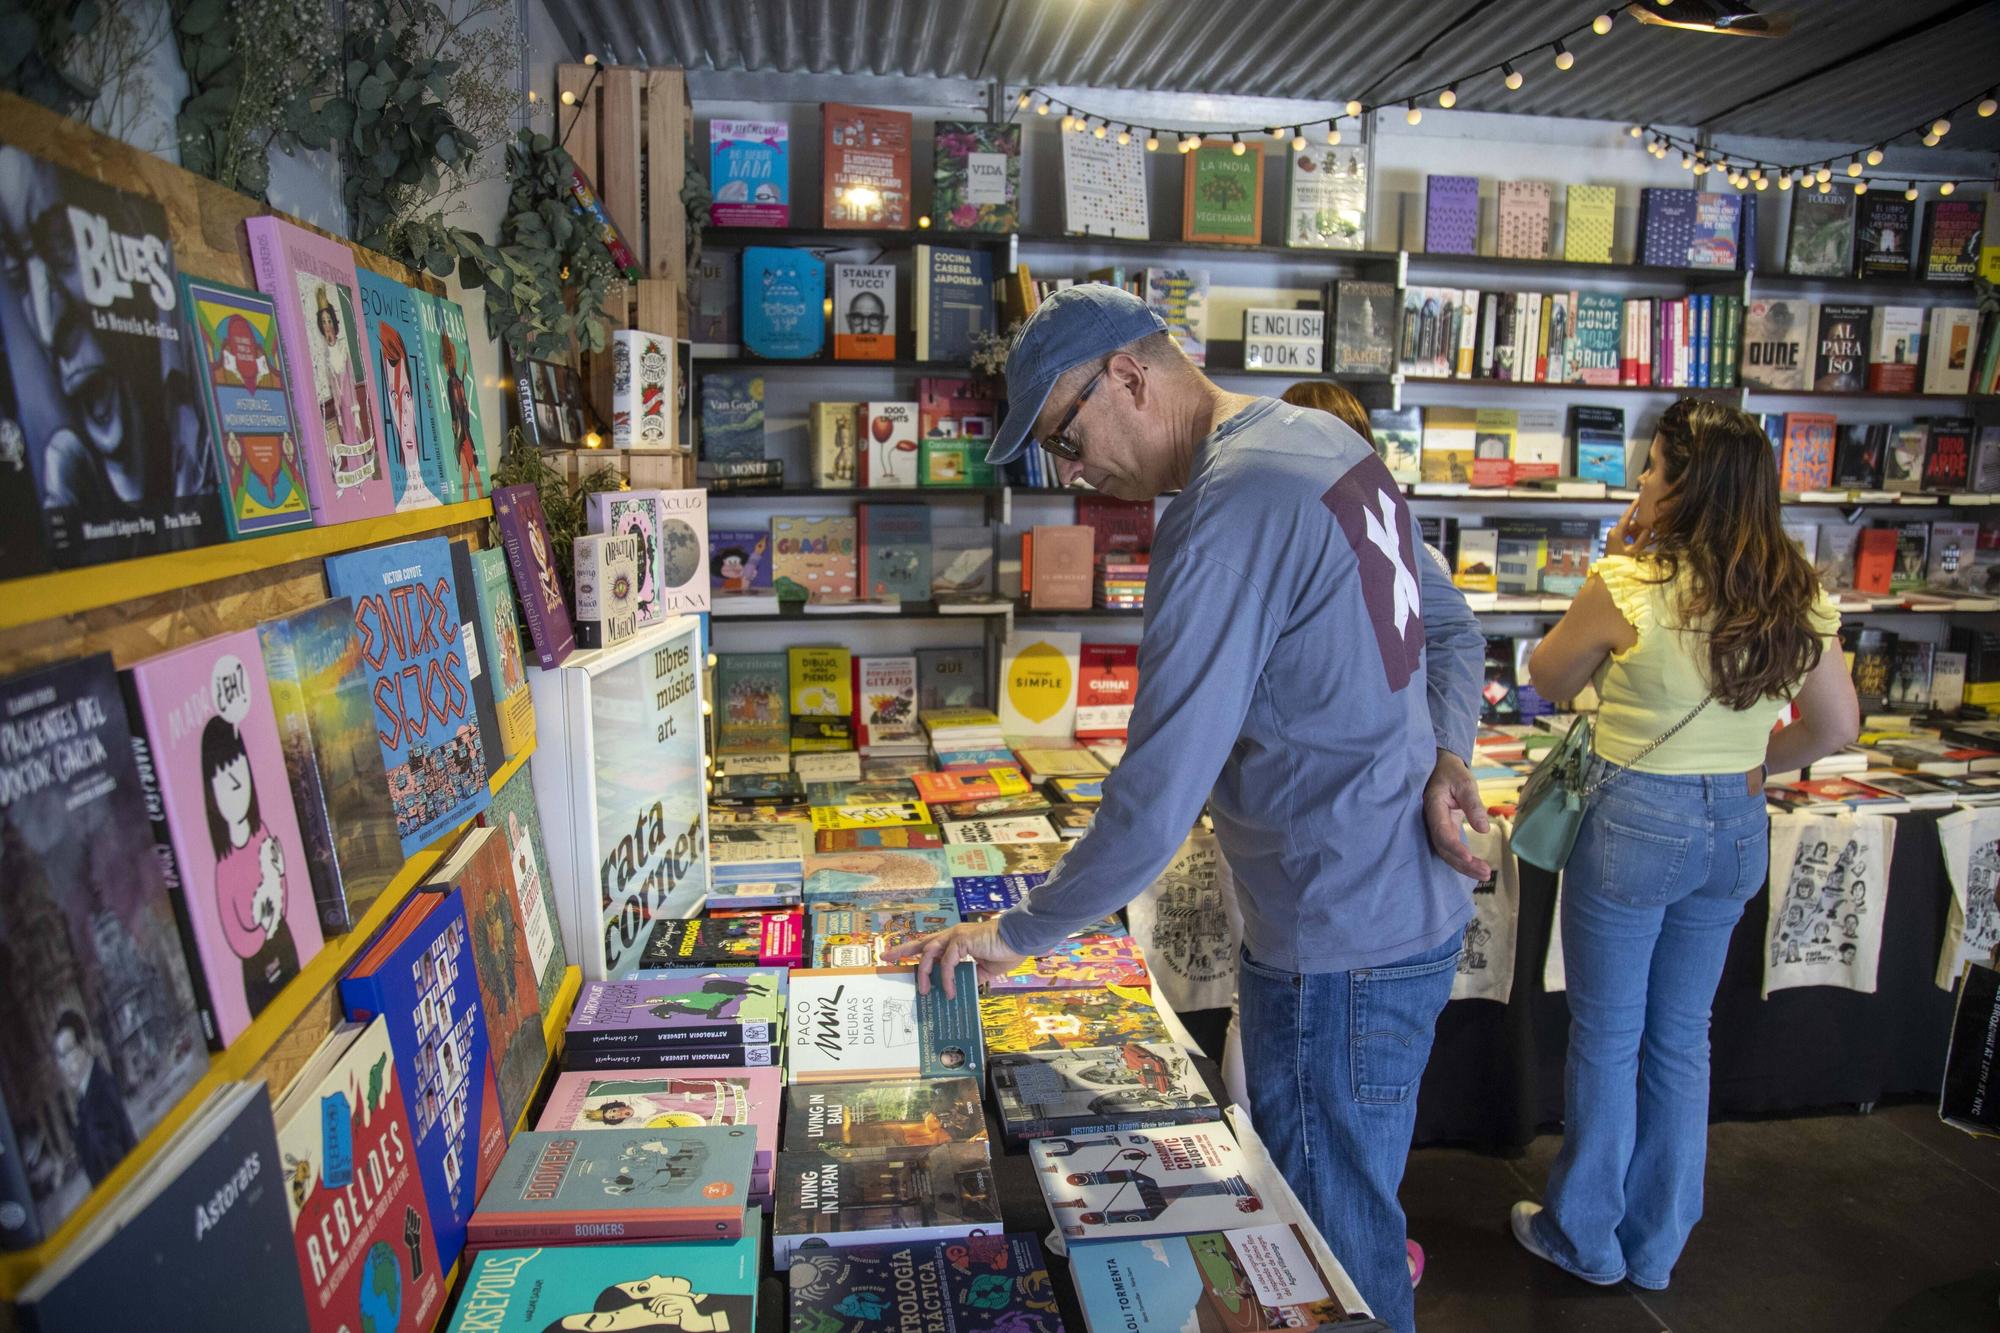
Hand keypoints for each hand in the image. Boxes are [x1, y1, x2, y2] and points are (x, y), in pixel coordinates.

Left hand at [882, 919, 1026, 998]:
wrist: (1021, 938)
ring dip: (924, 974)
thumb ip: (972, 973)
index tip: (895, 954)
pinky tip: (949, 991)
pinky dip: (946, 979)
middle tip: (886, 958)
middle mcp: (953, 935)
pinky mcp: (961, 940)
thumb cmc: (1006, 949)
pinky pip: (947, 963)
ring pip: (929, 954)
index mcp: (957, 940)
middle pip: (921, 943)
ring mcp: (956, 936)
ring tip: (924, 991)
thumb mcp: (986, 967)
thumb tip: (963, 986)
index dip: (912, 948)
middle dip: (902, 951)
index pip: (930, 944)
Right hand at [1424, 749, 1492, 880]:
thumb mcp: (1465, 783)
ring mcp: (1437, 827)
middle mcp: (1432, 821)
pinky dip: (1463, 861)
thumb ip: (1473, 804)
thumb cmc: (1452, 772)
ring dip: (1464, 866)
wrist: (1440, 768)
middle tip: (1485, 873)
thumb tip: (1483, 829)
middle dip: (1463, 864)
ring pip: (1446, 852)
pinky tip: (1476, 868)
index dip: (1453, 846)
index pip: (1441, 832)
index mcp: (1433, 807)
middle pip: (1444, 848)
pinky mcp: (1444, 830)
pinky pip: (1451, 848)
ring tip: (1485, 874)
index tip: (1468, 857)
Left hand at [1605, 498, 1650, 556]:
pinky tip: (1640, 539)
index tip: (1638, 498)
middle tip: (1650, 526)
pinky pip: (1626, 533)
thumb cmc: (1620, 561)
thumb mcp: (1633, 551)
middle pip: (1629, 523)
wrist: (1608, 570)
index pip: (1626, 517)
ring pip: (1628, 528)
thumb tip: (1648, 529)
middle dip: (1640, 524)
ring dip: (1637, 531)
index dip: (1633, 507)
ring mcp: (1613, 534)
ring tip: (1647, 535)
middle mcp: (1614, 531)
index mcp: (1616, 532)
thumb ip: (1641, 540)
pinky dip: (1633, 534)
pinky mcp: (1614, 538)